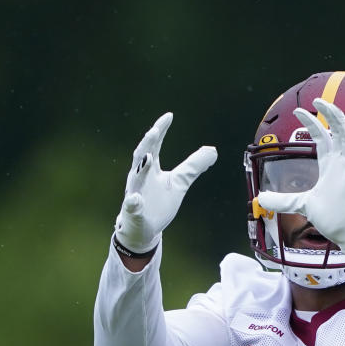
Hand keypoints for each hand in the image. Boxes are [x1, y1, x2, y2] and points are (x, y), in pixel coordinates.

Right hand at [114, 112, 216, 253]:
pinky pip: (132, 206)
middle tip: (155, 131)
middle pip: (141, 156)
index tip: (169, 116)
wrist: (143, 229)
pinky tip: (135, 199)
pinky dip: (133, 202)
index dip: (161, 130)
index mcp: (150, 168)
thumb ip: (193, 166)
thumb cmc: (158, 202)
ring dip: (140, 167)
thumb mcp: (180, 182)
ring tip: (148, 156)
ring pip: (134, 178)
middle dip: (148, 143)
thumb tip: (213, 149)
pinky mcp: (133, 212)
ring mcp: (134, 193)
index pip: (154, 145)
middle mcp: (139, 177)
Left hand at [257, 98, 344, 254]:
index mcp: (330, 166)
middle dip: (327, 114)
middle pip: (335, 132)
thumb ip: (284, 200)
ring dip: (339, 121)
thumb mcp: (303, 205)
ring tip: (327, 105)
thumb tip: (261, 198)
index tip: (299, 111)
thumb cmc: (335, 219)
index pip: (322, 138)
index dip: (312, 123)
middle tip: (315, 99)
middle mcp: (341, 163)